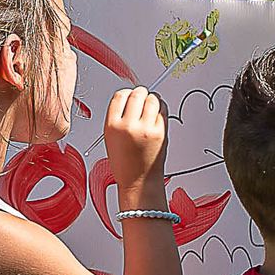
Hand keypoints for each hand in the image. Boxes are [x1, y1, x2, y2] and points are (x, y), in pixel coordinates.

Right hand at [104, 88, 168, 204]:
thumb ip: (118, 117)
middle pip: (138, 94)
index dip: (127, 93)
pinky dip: (162, 109)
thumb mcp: (111, 137)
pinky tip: (157, 116)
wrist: (138, 181)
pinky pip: (163, 110)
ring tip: (151, 107)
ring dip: (153, 99)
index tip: (130, 95)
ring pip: (153, 99)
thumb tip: (130, 98)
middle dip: (141, 93)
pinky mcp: (160, 132)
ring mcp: (146, 128)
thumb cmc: (125, 163)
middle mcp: (128, 125)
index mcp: (112, 125)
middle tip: (143, 97)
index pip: (120, 96)